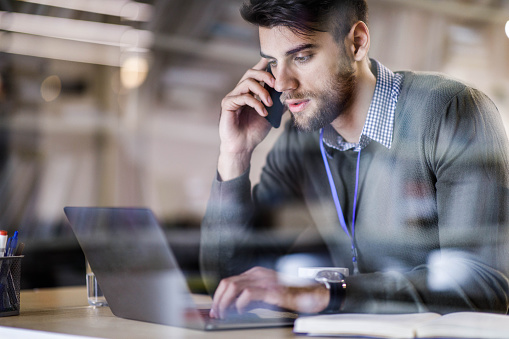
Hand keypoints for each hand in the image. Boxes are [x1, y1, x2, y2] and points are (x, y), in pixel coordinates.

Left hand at [210, 267, 329, 318]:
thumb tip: (232, 308)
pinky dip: (240, 305)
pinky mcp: (271, 290)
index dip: (218, 296)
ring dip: (225, 303)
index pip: (228, 281)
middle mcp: (258, 274)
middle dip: (218, 300)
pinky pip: (248, 294)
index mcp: (255, 274)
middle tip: (217, 314)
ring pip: (233, 286)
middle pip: (227, 283)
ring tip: (225, 314)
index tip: (216, 309)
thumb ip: (249, 299)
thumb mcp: (265, 297)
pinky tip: (242, 312)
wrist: (312, 295)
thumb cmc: (290, 297)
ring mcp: (264, 280)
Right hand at [218, 58, 274, 179]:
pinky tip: (263, 113)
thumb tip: (292, 93)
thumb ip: (280, 103)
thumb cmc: (254, 131)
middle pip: (251, 72)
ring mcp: (233, 96)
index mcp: (249, 91)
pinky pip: (243, 97)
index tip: (277, 65)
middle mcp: (240, 91)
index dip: (265, 65)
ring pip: (247, 82)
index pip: (257, 72)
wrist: (243, 147)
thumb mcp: (272, 115)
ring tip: (270, 104)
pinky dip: (256, 103)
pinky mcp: (227, 104)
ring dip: (262, 91)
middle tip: (276, 85)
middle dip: (266, 75)